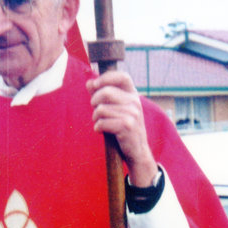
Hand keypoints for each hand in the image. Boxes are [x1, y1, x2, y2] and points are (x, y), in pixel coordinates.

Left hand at [87, 69, 156, 186]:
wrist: (137, 150)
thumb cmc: (124, 127)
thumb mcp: (116, 109)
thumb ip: (102, 94)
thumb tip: (89, 82)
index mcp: (133, 95)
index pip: (122, 76)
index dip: (106, 78)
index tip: (95, 85)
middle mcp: (134, 102)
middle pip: (106, 92)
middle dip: (94, 101)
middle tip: (96, 111)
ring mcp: (132, 114)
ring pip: (101, 109)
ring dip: (96, 118)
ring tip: (101, 123)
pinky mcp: (127, 126)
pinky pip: (102, 122)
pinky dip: (98, 127)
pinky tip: (102, 131)